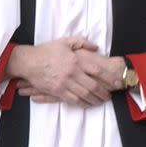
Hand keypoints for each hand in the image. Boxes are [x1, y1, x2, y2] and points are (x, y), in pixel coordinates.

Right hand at [9, 39, 124, 106]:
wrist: (28, 62)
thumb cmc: (46, 51)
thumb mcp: (64, 42)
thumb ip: (81, 42)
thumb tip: (95, 47)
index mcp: (75, 60)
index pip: (97, 71)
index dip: (109, 78)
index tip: (117, 83)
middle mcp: (72, 73)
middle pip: (93, 86)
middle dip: (104, 93)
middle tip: (110, 95)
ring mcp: (64, 83)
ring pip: (84, 95)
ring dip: (95, 100)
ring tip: (101, 101)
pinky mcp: (57, 91)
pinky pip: (73, 100)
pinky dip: (83, 103)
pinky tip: (88, 104)